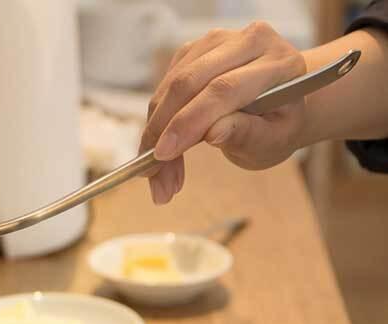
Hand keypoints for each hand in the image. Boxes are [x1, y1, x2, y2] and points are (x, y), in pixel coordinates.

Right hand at [142, 22, 307, 203]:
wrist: (279, 106)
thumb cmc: (278, 126)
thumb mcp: (272, 141)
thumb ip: (246, 135)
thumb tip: (213, 133)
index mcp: (278, 63)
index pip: (223, 89)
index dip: (188, 121)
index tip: (163, 154)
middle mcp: (247, 41)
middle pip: (188, 83)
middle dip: (162, 131)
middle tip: (151, 173)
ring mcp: (216, 42)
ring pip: (169, 87)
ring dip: (154, 133)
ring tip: (158, 175)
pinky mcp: (192, 51)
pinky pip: (162, 89)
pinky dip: (155, 123)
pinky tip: (162, 150)